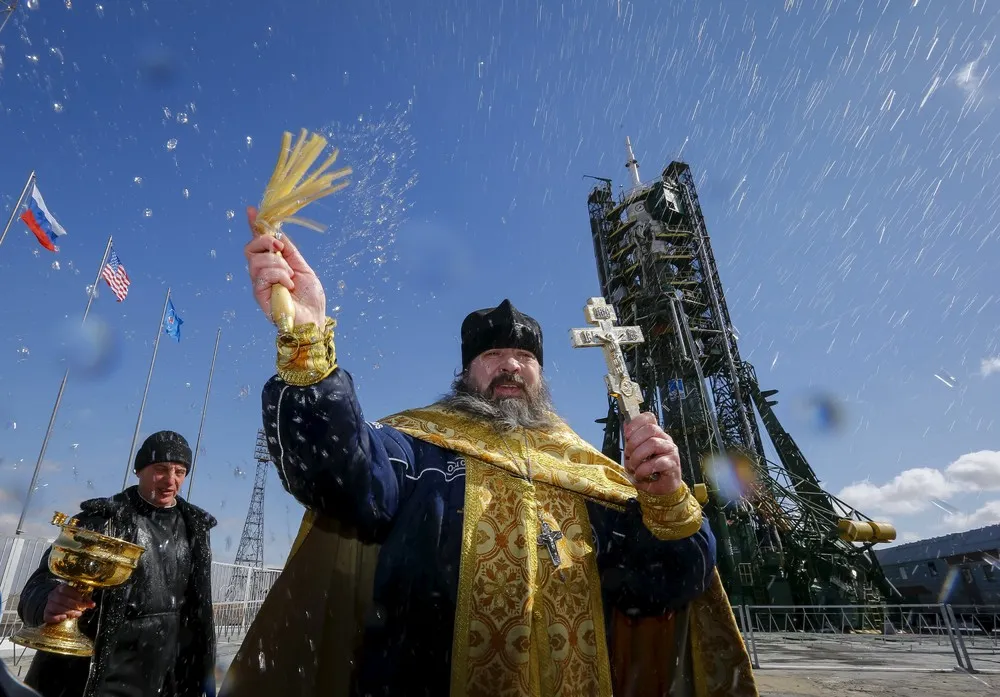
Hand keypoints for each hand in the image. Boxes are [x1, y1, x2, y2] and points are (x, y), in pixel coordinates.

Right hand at [43, 583, 94, 623]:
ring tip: (78, 614)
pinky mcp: (46, 615)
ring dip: (69, 611)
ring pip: (56, 607)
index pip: (65, 589)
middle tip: (83, 608)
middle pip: (62, 599)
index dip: (75, 595)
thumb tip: (92, 604)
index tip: (82, 600)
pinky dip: (56, 618)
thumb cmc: (69, 600)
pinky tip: (64, 617)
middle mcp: (52, 595)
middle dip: (74, 604)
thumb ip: (84, 599)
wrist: (55, 607)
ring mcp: (48, 605)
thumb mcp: (76, 597)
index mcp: (60, 588)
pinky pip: (49, 616)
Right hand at [244, 206, 326, 327]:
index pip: (259, 243)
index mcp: (274, 264)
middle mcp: (263, 273)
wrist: (314, 319)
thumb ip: (289, 251)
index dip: (255, 226)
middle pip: (250, 248)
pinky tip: (289, 285)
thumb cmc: (310, 298)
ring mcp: (260, 284)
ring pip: (256, 260)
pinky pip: (262, 274)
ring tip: (290, 276)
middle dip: (264, 241)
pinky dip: (279, 275)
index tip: (251, 210)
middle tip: (279, 247)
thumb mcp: (302, 267)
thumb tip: (278, 232)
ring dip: (277, 264)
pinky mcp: (259, 294)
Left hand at [623, 412, 682, 495]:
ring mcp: (670, 451)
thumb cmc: (648, 470)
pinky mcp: (672, 464)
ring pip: (653, 443)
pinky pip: (657, 462)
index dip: (636, 423)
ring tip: (633, 467)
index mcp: (656, 434)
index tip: (626, 435)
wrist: (662, 488)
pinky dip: (643, 470)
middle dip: (634, 442)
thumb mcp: (636, 453)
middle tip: (628, 455)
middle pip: (651, 429)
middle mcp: (665, 439)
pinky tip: (640, 475)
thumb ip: (632, 440)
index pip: (649, 418)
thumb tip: (626, 424)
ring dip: (637, 457)